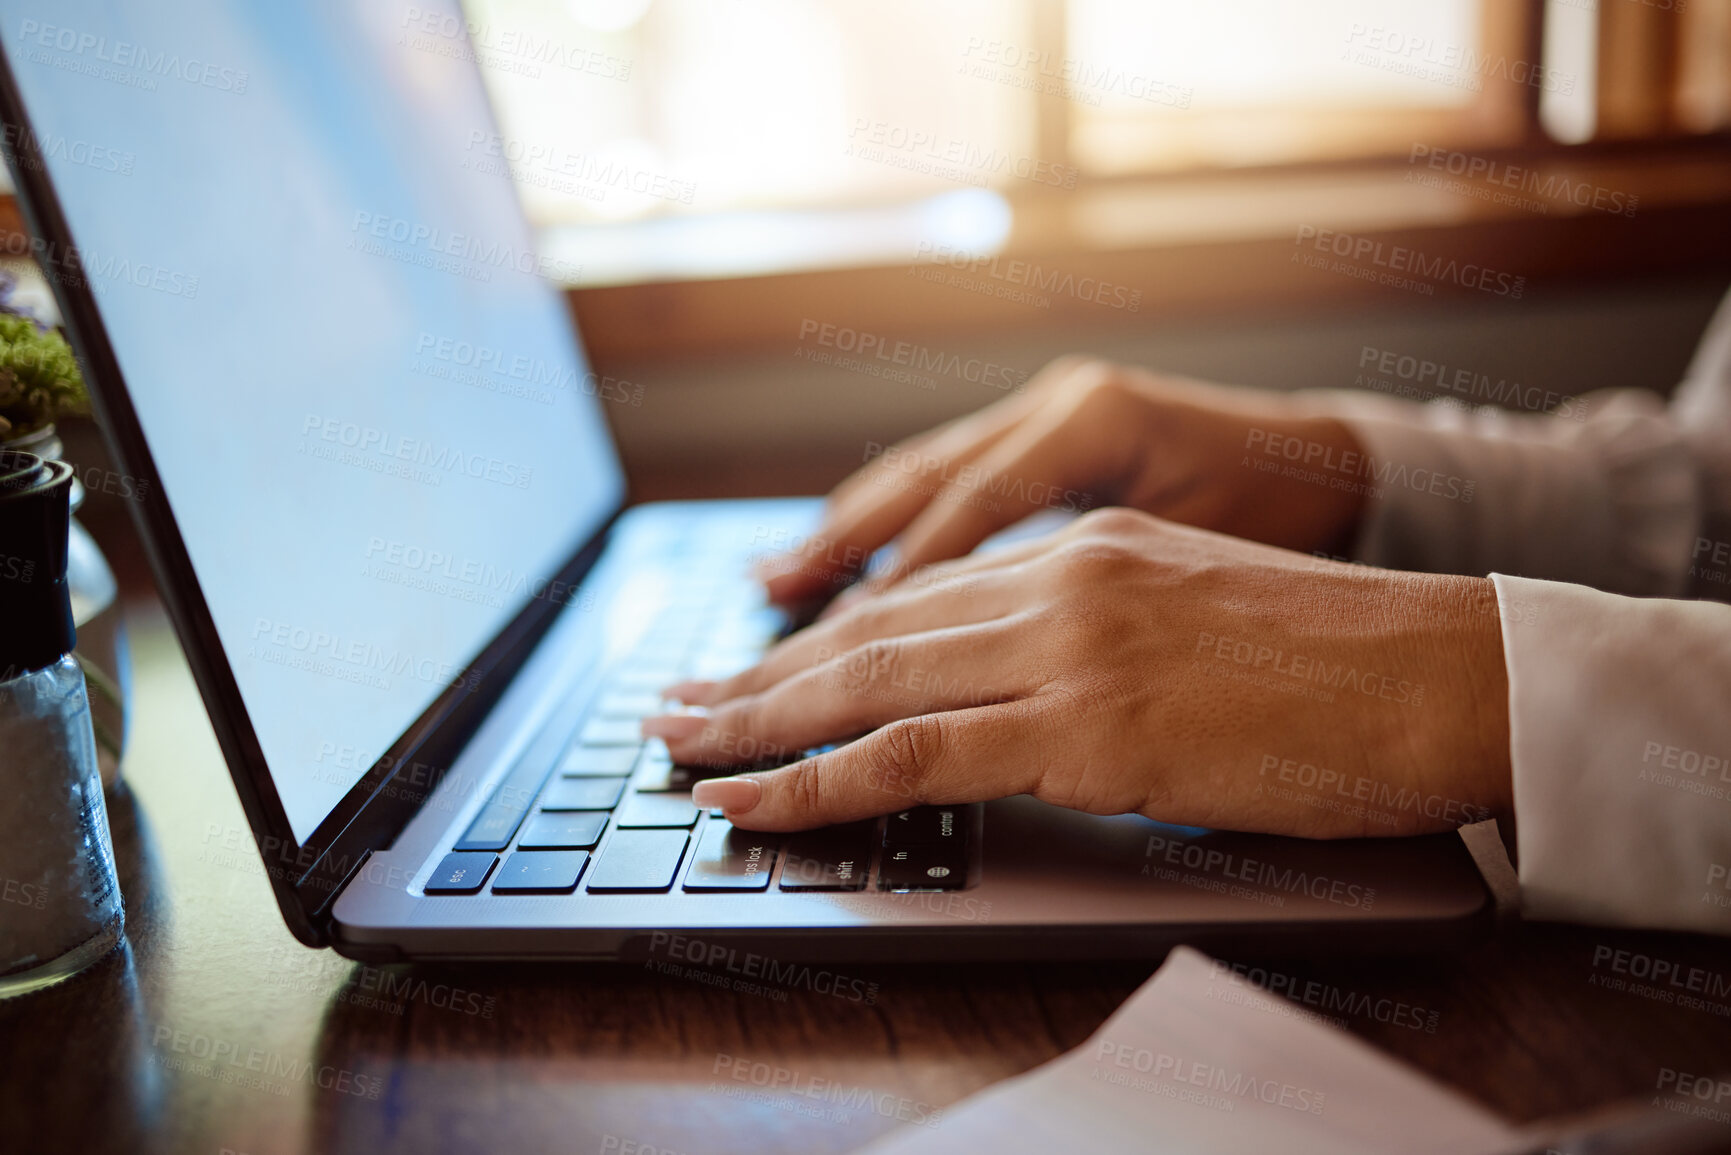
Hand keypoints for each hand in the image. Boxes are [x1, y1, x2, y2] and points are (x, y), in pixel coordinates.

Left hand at [649, 509, 1512, 837]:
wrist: (1443, 675)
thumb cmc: (1338, 664)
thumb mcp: (1193, 618)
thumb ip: (1094, 630)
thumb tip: (1016, 682)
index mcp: (1084, 547)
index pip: (917, 595)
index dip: (820, 634)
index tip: (753, 665)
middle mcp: (1060, 578)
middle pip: (870, 629)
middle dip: (755, 675)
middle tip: (671, 704)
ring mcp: (1070, 647)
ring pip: (868, 682)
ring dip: (755, 724)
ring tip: (677, 750)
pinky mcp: (1088, 725)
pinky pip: (912, 755)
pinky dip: (814, 783)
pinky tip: (751, 804)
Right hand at [759, 356, 1367, 605]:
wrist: (1359, 494)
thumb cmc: (1301, 552)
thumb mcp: (1203, 577)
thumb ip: (1092, 616)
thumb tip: (988, 679)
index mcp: (1100, 423)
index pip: (966, 514)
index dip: (890, 593)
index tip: (821, 665)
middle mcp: (1064, 403)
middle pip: (919, 488)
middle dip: (831, 562)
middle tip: (759, 616)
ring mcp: (1056, 408)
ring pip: (921, 477)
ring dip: (843, 539)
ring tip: (772, 585)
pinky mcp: (1057, 429)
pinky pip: (953, 481)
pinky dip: (894, 528)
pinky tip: (848, 562)